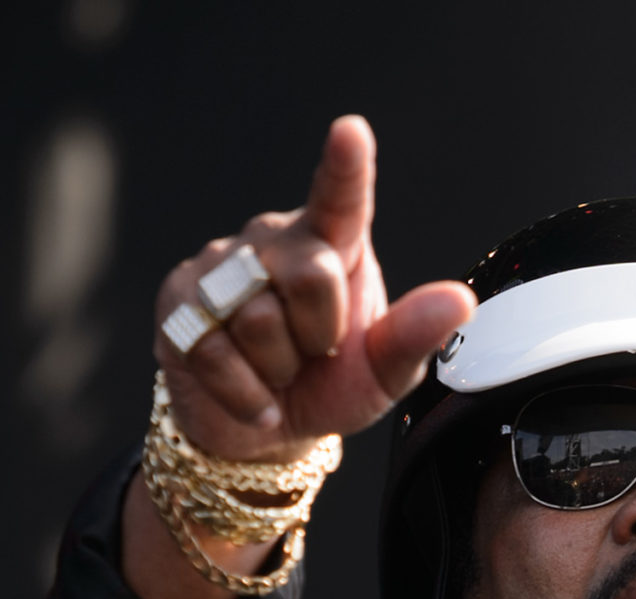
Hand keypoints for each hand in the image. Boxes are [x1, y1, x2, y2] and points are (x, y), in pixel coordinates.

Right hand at [153, 115, 474, 461]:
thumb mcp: (383, 372)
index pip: (340, 200)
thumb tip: (459, 301)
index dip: (345, 167)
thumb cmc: (329, 385)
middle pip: (309, 276)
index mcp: (331, 245)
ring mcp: (218, 267)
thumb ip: (415, 335)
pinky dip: (244, 392)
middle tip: (314, 353)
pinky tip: (254, 395)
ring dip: (278, 367)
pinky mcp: (176, 303)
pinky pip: (214, 352)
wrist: (264, 428)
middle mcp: (273, 241)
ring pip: (256, 319)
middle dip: (320, 334)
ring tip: (277, 369)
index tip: (351, 133)